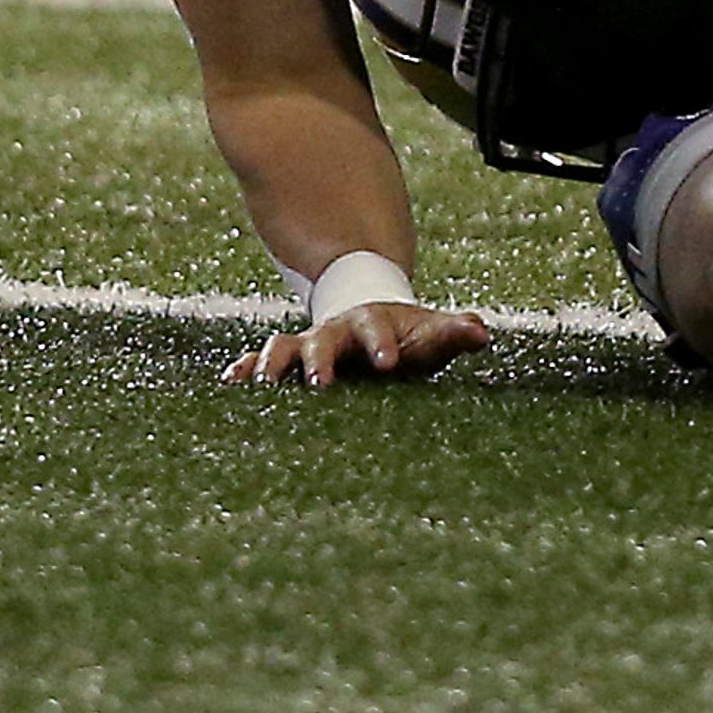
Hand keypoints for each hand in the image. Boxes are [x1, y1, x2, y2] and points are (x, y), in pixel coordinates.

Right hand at [221, 299, 494, 387]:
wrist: (372, 325)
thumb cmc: (407, 338)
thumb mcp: (431, 334)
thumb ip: (453, 333)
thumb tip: (482, 333)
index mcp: (372, 325)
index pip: (376, 329)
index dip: (382, 343)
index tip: (389, 362)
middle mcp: (334, 333)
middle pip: (322, 340)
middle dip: (319, 360)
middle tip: (320, 385)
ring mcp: (306, 345)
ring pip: (282, 348)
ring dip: (271, 365)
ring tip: (260, 388)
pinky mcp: (287, 362)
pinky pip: (258, 362)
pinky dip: (244, 369)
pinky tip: (230, 383)